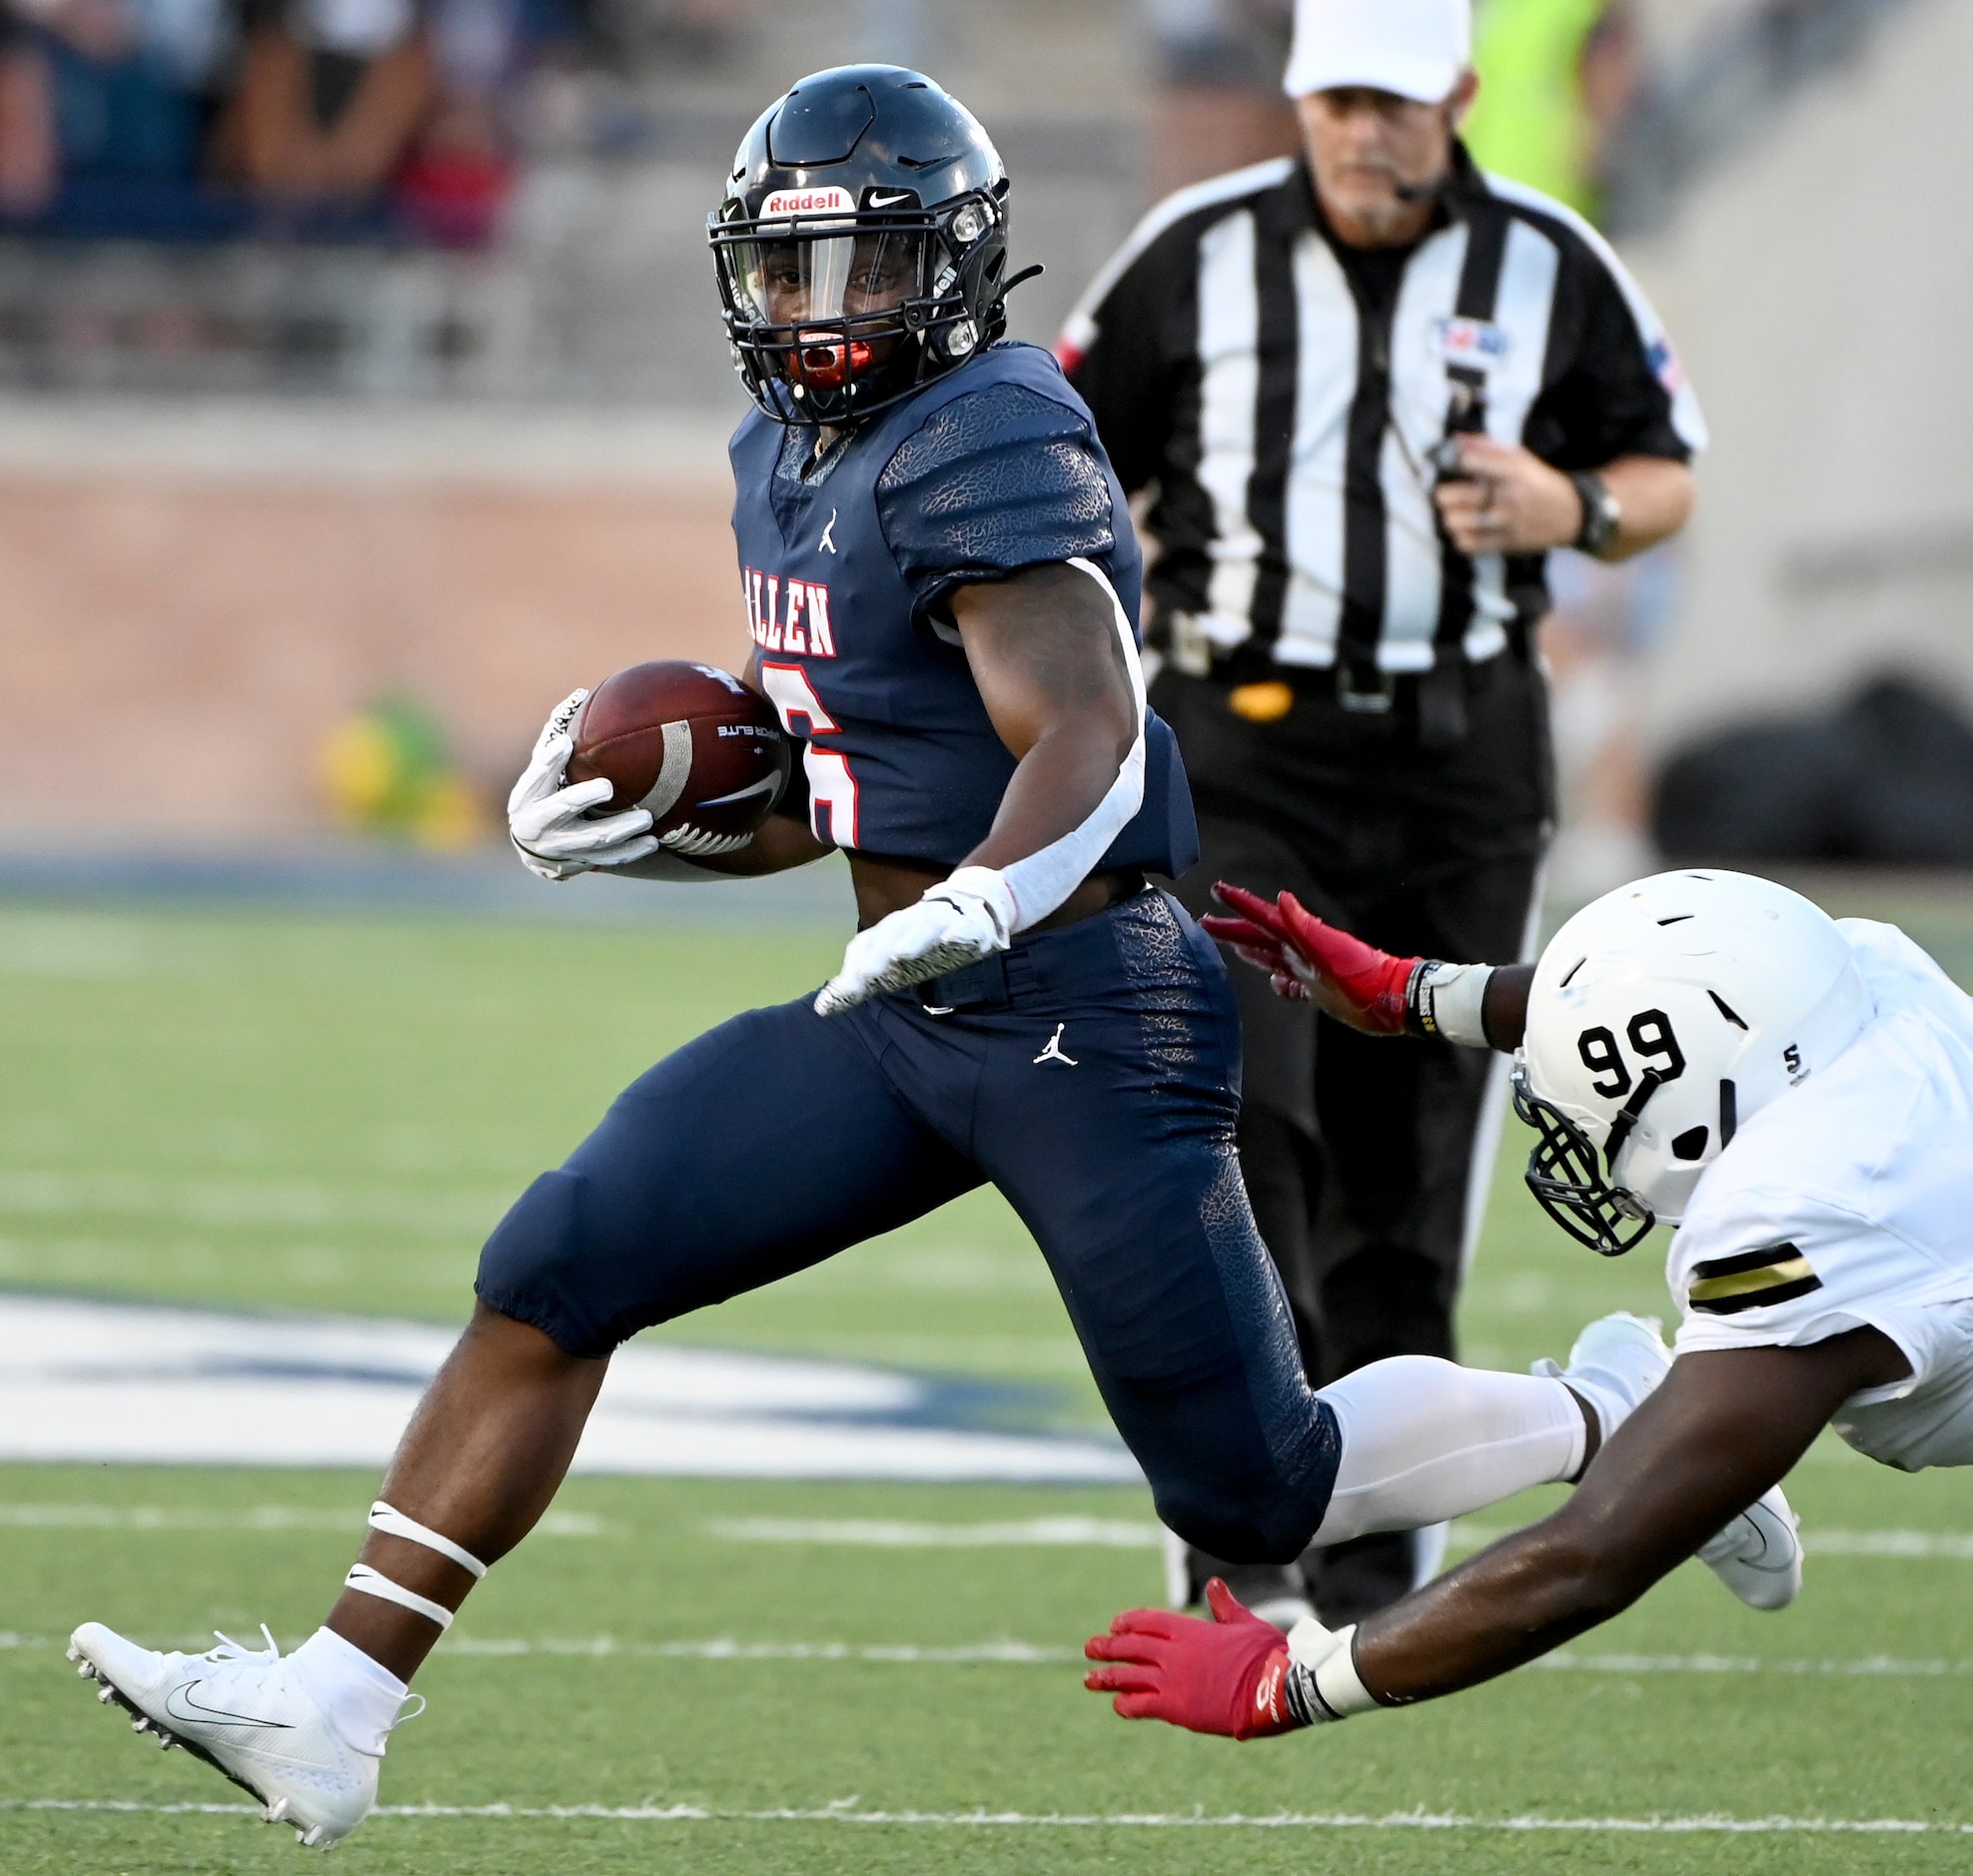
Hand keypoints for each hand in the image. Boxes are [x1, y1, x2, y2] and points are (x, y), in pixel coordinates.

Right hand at [506, 689, 657, 881]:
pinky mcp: (579, 862)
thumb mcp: (541, 769)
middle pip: (561, 810)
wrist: (534, 845)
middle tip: (608, 786)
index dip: (549, 761)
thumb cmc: (543, 793)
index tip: (565, 743)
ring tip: (646, 818)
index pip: (536, 775)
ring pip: (591, 840)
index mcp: (527, 795)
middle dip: (584, 799)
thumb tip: (579, 694)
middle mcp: (537, 824)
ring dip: (620, 830)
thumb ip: (556, 737)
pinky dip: (630, 851)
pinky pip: (607, 859)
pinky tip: (652, 842)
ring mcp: (559, 848)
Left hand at [814, 865, 1014, 1015]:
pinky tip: (951, 938)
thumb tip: (821, 1009)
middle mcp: (910, 923)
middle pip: (890, 935)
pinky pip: (963, 928)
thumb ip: (856, 986)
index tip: (847, 987)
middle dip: (878, 953)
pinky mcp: (968, 927)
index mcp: (888, 932)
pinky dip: (957, 931)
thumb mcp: (885, 964)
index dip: (857, 965)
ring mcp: (939, 921)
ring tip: (901, 954)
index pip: (866, 946)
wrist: (966, 909)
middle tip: (867, 975)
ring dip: (912, 939)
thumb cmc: (918, 942)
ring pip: (922, 927)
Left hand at [1083, 1578, 1301, 1739]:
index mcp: (1189, 1629)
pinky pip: (1142, 1705)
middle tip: (1090, 1648)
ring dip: (1107, 1676)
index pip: (1147, 1621)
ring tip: (1089, 1678)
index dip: (1128, 1622)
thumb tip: (1215, 1585)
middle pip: (1131, 1647)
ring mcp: (1173, 1680)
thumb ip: (1225, 1606)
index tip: (1115, 1625)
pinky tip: (1118, 1705)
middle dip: (1109, 1647)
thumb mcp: (1244, 1623)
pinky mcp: (1177, 1708)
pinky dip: (1127, 1705)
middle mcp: (1175, 1653)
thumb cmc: (1266, 1654)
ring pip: (1129, 1676)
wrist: (1276, 1688)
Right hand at [1201, 884, 1417, 1033]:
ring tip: (1234, 943)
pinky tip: (1275, 984)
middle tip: (1206, 921)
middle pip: (1262, 937)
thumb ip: (1304, 926)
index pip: (1265, 918)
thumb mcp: (1332, 951)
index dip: (1241, 904)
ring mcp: (1312, 971)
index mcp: (1303, 941)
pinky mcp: (1322, 992)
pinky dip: (1281, 983)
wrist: (1396, 1001)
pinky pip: (1295, 985)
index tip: (1218, 889)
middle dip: (1235, 928)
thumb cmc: (1365, 979)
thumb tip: (1280, 898)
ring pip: (1275, 957)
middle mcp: (1304, 953)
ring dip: (1253, 949)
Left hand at [1432, 435, 1582, 556]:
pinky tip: (1465, 529)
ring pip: (1456, 522)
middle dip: (1443, 493)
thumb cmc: (1538, 481)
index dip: (1453, 463)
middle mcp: (1507, 496)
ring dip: (1449, 517)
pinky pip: (1467, 544)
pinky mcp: (1504, 543)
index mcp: (1512, 470)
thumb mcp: (1520, 457)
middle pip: (1455, 496)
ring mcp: (1505, 522)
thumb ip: (1487, 447)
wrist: (1571, 513)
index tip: (1452, 466)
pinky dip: (1459, 537)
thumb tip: (1456, 440)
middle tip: (1444, 493)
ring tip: (1454, 513)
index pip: (1470, 462)